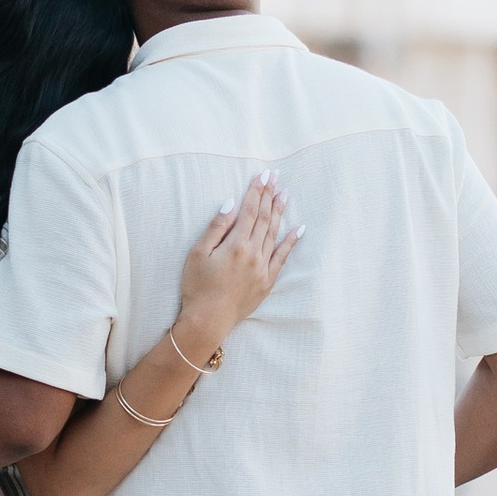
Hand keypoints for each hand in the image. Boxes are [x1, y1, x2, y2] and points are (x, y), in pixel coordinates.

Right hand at [176, 174, 301, 353]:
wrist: (208, 321)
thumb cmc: (197, 286)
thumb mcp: (198, 253)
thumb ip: (216, 227)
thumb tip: (231, 204)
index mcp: (236, 244)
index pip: (249, 211)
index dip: (256, 191)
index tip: (263, 174)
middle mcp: (253, 254)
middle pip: (264, 218)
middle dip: (269, 195)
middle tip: (276, 176)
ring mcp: (263, 268)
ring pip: (274, 234)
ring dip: (279, 212)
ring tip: (284, 194)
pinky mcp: (267, 281)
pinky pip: (282, 257)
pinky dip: (291, 242)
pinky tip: (298, 229)